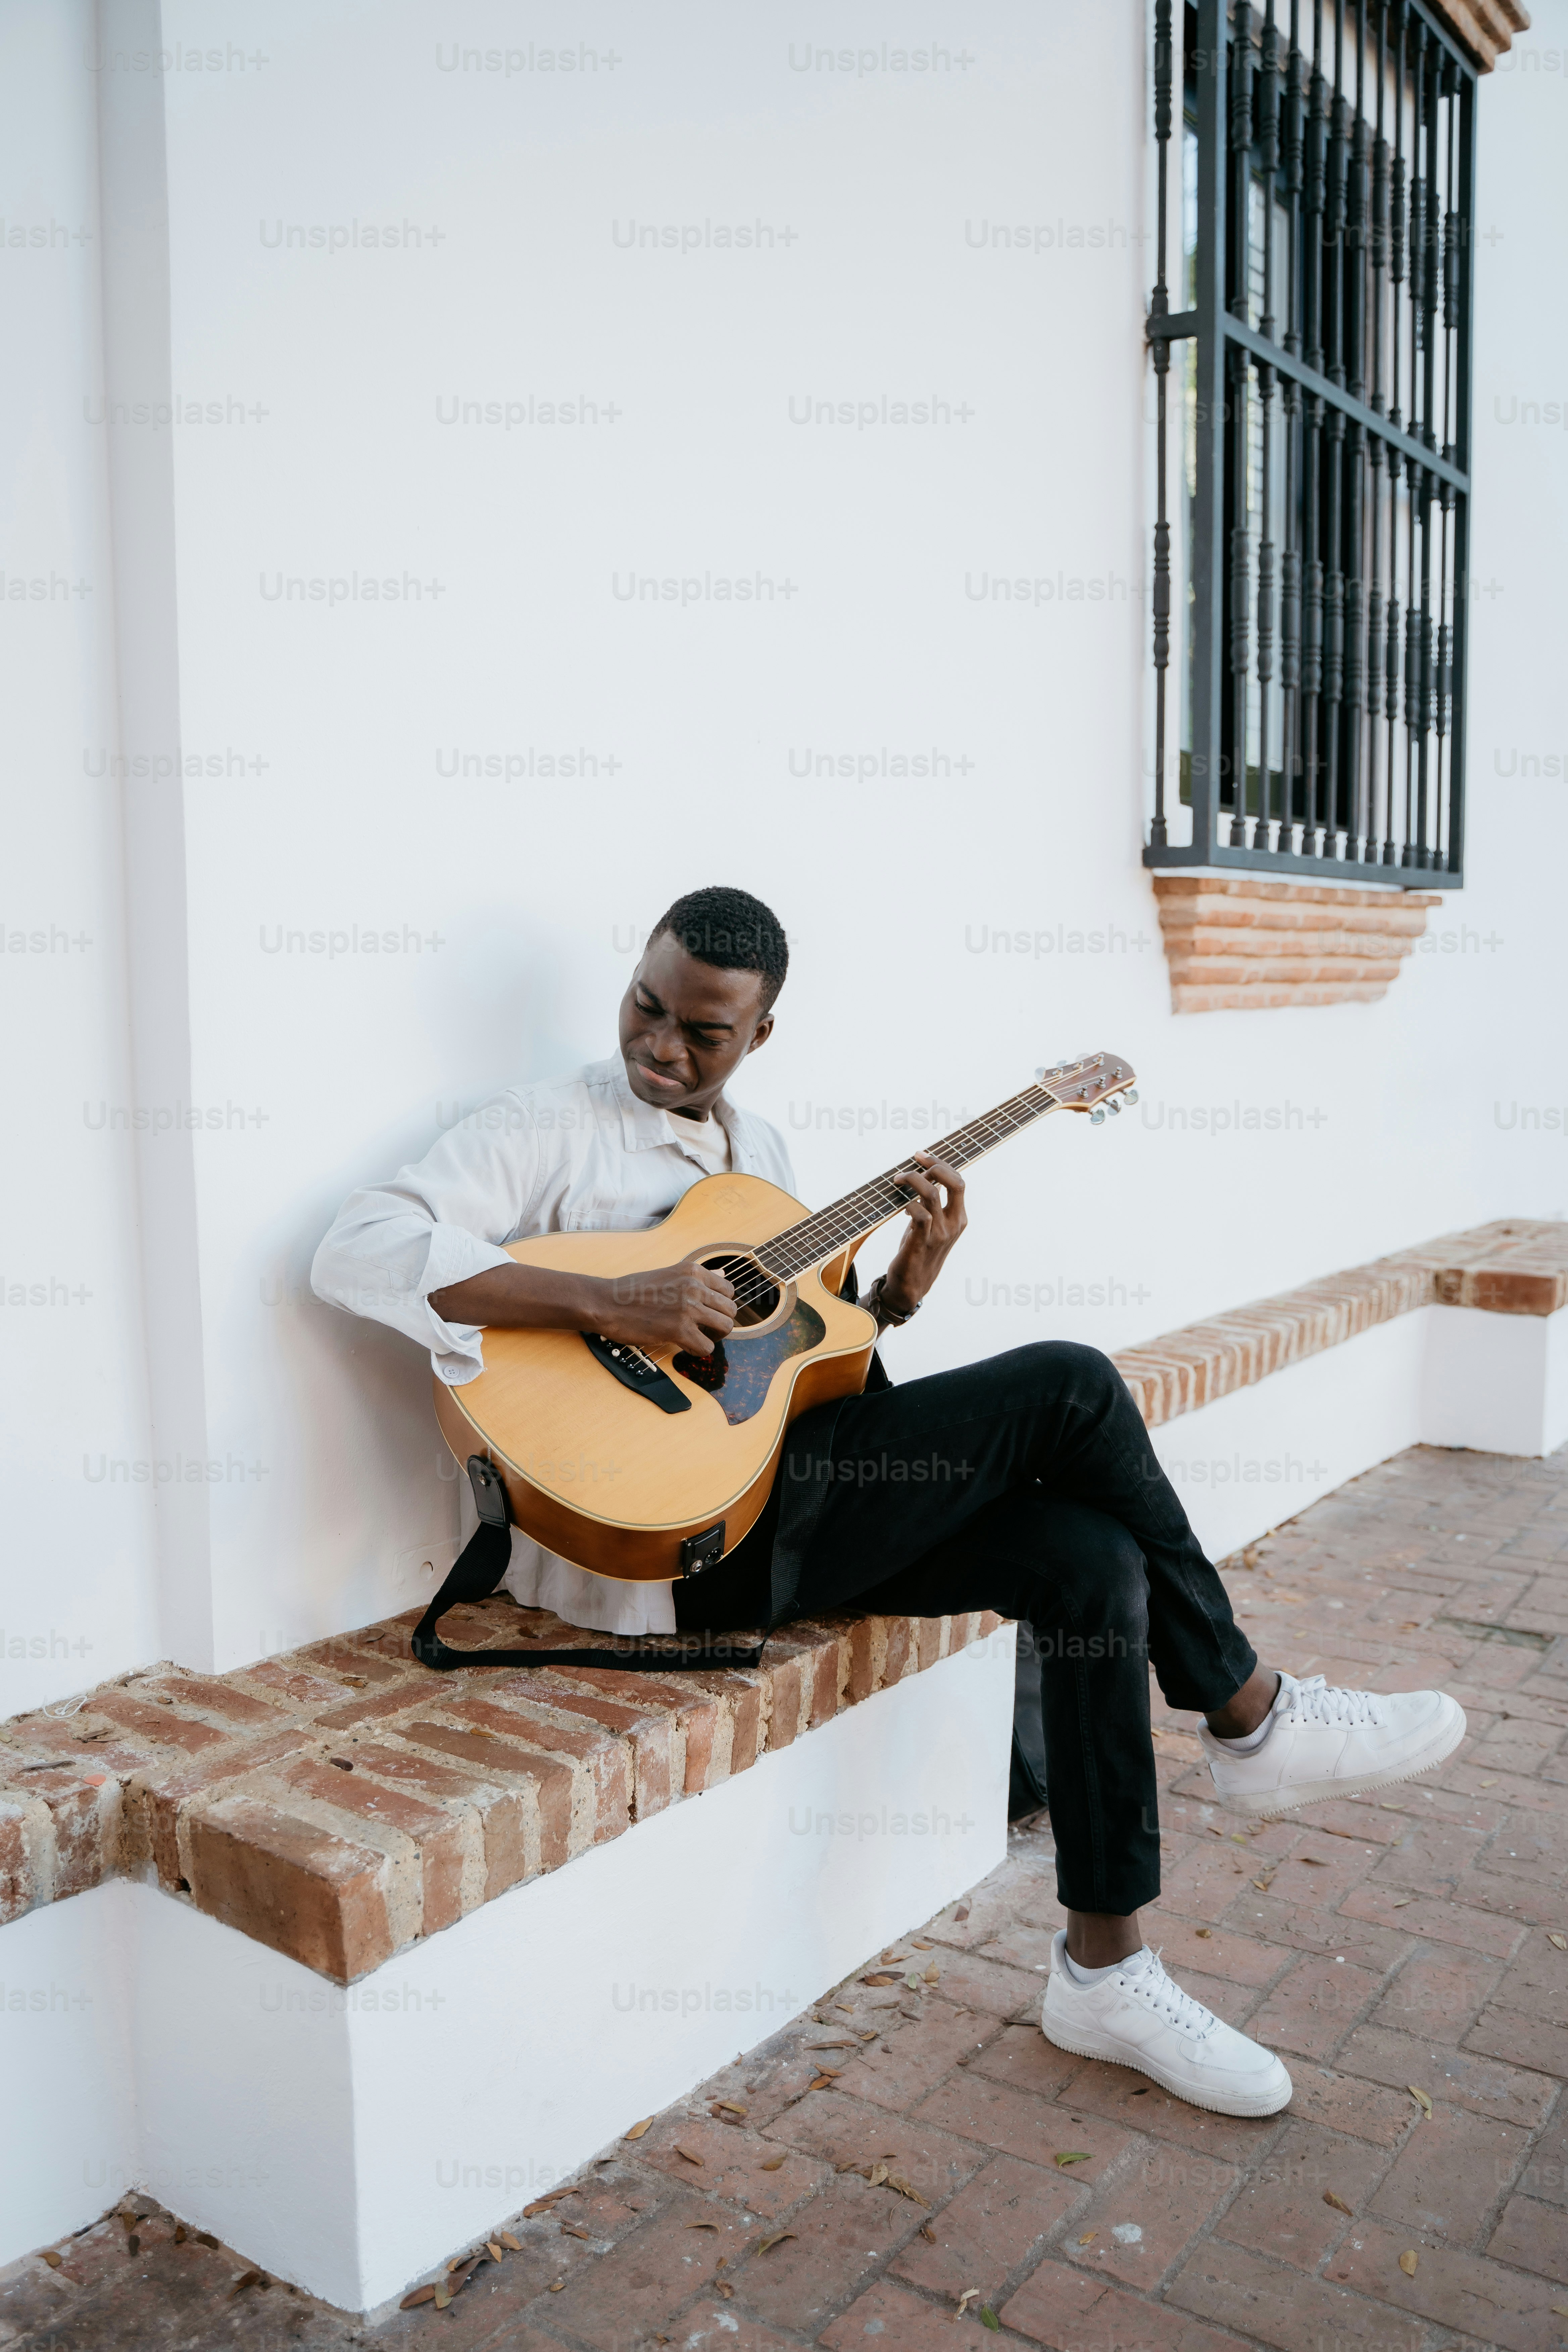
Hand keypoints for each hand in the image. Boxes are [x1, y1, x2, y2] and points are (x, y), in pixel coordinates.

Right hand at [595, 1261, 735, 1356]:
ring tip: (697, 1338)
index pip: (728, 1290)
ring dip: (714, 1338)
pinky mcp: (679, 1329)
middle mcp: (694, 1286)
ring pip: (725, 1327)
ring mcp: (688, 1307)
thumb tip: (722, 1272)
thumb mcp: (669, 1274)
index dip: (721, 1305)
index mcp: (692, 1271)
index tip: (707, 1313)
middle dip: (720, 1323)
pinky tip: (684, 1347)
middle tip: (704, 1329)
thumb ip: (696, 1277)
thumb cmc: (633, 1291)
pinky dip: (698, 1351)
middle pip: (731, 1310)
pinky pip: (707, 1347)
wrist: (607, 1303)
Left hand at [882, 1153, 966, 1313]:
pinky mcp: (922, 1242)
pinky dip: (908, 1204)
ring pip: (932, 1194)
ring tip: (898, 1179)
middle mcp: (954, 1224)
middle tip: (915, 1159)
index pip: (959, 1181)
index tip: (922, 1156)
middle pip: (954, 1182)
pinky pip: (919, 1214)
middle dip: (935, 1164)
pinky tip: (902, 1208)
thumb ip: (932, 1204)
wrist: (912, 1285)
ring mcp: (939, 1234)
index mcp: (959, 1218)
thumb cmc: (919, 1251)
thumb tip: (922, 1176)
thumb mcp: (932, 1225)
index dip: (942, 1164)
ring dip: (912, 1180)